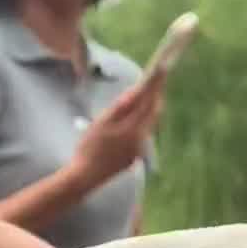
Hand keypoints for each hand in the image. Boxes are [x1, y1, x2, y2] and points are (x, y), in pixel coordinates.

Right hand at [72, 76, 164, 192]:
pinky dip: (141, 123)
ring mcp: (139, 150)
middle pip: (154, 113)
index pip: (150, 102)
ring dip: (148, 109)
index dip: (156, 85)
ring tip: (146, 95)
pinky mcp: (134, 157)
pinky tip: (133, 118)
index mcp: (133, 129)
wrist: (84, 177)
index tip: (162, 70)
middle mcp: (141, 140)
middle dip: (155, 96)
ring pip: (149, 124)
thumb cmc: (89, 148)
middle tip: (156, 80)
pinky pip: (142, 135)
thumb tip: (136, 91)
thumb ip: (120, 107)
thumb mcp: (101, 123)